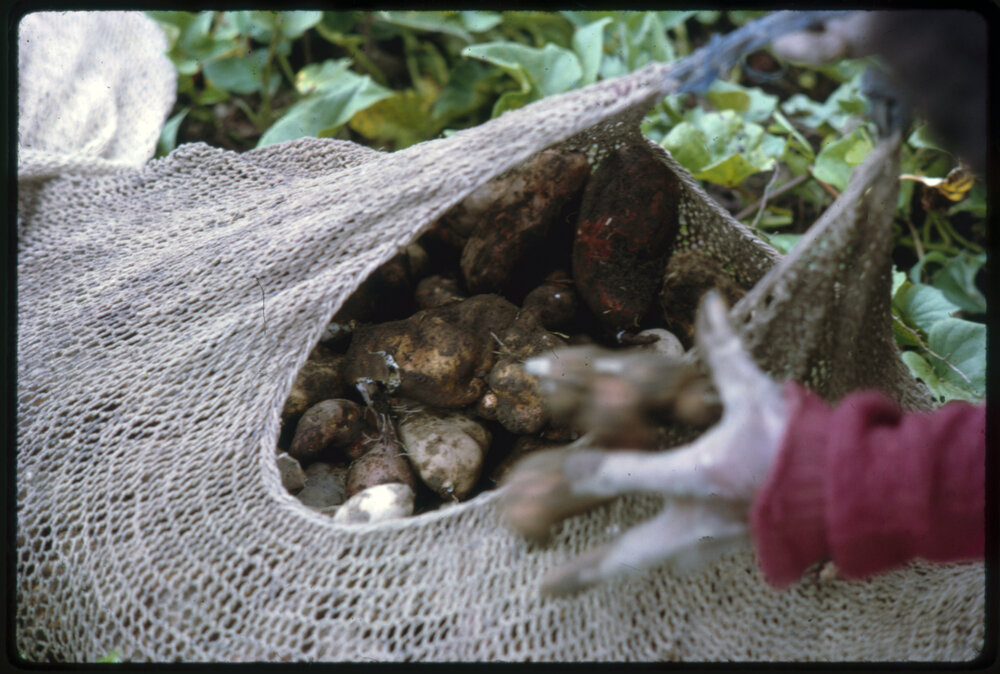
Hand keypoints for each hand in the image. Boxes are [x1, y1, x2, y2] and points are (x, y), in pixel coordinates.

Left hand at [500, 291, 788, 595]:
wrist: (850, 492)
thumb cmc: (799, 441)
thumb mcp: (756, 392)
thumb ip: (724, 348)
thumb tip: (709, 299)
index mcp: (703, 474)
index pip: (633, 476)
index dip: (594, 471)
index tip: (566, 471)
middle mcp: (701, 518)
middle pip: (630, 552)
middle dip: (586, 570)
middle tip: (544, 588)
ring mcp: (712, 542)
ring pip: (650, 563)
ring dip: (612, 570)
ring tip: (569, 584)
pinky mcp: (727, 552)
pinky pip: (679, 561)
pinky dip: (652, 560)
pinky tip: (635, 559)